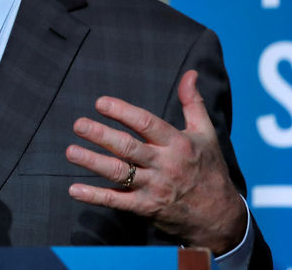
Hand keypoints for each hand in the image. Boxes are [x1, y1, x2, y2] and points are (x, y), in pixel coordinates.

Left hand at [65, 70, 246, 254]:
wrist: (220, 218)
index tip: (100, 103)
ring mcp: (155, 188)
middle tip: (78, 124)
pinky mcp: (146, 208)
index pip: (147, 124)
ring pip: (120, 173)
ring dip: (93, 162)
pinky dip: (95, 196)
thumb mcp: (206, 134)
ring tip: (71, 151)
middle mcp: (165, 165)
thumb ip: (192, 102)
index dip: (123, 112)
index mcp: (178, 144)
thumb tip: (189, 73)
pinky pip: (118, 202)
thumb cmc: (209, 169)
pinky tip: (74, 190)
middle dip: (102, 135)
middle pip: (129, 148)